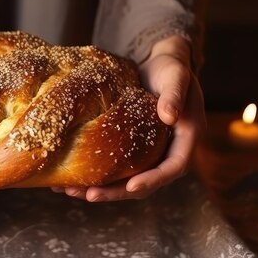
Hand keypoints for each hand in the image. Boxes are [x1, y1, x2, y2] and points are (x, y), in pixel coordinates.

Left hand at [54, 35, 205, 200]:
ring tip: (71, 191)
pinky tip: (71, 176)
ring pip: (127, 178)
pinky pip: (115, 165)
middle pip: (145, 182)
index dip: (153, 180)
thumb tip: (169, 116)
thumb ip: (174, 94)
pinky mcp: (132, 147)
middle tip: (89, 196)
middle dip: (116, 192)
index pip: (173, 167)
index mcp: (187, 138)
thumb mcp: (176, 76)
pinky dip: (95, 172)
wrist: (160, 62)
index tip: (131, 187)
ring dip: (101, 188)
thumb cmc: (172, 67)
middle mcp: (169, 150)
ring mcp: (149, 151)